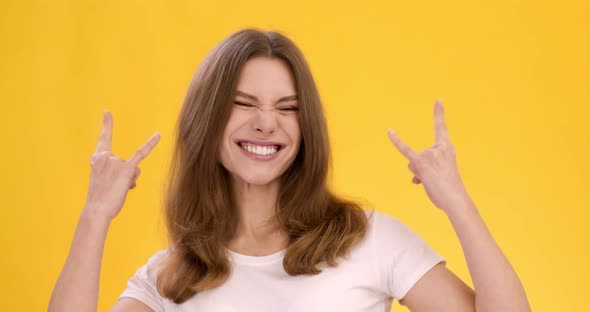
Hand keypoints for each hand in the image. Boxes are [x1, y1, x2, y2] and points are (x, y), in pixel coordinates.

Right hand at [83, 111, 159, 220]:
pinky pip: (141, 153)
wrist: (96, 210)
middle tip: (112, 188)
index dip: (107, 124)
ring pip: (134, 169)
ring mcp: (115, 161)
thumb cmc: (100, 199)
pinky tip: (158, 135)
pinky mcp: (126, 168)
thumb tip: (132, 178)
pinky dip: (151, 144)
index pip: (104, 139)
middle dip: (125, 176)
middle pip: (126, 162)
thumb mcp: (105, 181)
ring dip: (130, 181)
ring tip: (118, 190)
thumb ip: (118, 173)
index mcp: (97, 158)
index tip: (107, 111)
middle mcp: (105, 156)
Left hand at [387, 99, 472, 213]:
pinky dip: (396, 141)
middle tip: (437, 180)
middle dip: (422, 170)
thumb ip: (426, 171)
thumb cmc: (450, 191)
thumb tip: (414, 177)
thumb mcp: (441, 176)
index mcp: (447, 148)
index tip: (438, 99)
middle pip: (418, 157)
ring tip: (432, 183)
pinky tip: (390, 131)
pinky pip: (405, 149)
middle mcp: (439, 148)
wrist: (456, 200)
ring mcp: (430, 154)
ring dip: (419, 176)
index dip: (439, 113)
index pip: (441, 128)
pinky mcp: (420, 163)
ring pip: (412, 165)